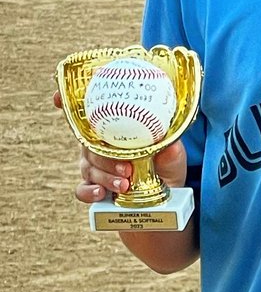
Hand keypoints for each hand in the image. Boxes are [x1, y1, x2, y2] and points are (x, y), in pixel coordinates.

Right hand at [54, 88, 186, 201]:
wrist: (166, 194)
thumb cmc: (166, 164)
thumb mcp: (172, 154)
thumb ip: (170, 150)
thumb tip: (170, 146)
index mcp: (116, 129)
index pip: (92, 113)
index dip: (71, 103)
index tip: (58, 97)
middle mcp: (100, 145)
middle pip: (90, 145)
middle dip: (107, 156)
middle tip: (128, 166)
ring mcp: (95, 166)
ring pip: (88, 167)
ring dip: (105, 175)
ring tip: (125, 182)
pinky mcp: (94, 188)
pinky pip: (83, 189)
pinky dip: (90, 192)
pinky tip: (101, 193)